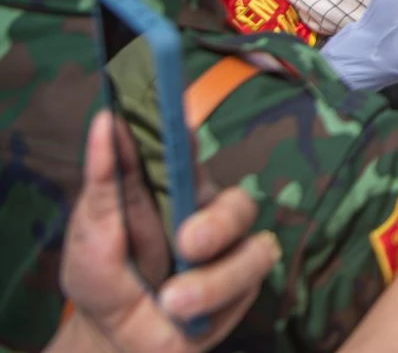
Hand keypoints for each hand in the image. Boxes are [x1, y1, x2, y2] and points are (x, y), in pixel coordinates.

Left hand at [60, 112, 279, 352]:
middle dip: (217, 226)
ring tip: (171, 301)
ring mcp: (232, 250)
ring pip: (254, 246)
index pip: (188, 152)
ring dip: (213, 279)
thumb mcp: (90, 234)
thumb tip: (105, 120)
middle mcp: (210, 213)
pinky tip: (188, 312)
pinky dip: (220, 297)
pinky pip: (254, 280)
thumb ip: (103, 182)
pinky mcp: (245, 284)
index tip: (179, 120)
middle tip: (187, 245)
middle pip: (237, 203)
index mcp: (174, 189)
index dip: (189, 135)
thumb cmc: (105, 280)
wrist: (116, 340)